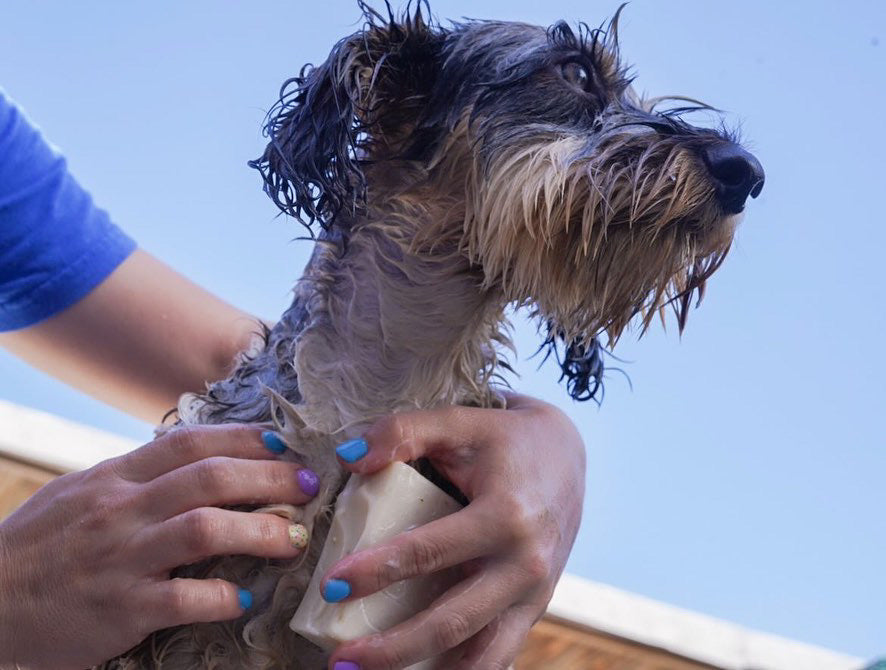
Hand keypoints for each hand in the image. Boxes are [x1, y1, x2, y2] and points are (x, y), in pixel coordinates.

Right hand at [0, 424, 319, 669]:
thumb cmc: (42, 545)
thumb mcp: (84, 493)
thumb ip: (140, 476)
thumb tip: (204, 459)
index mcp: (117, 477)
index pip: (192, 442)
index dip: (247, 439)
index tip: (287, 445)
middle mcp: (121, 509)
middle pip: (210, 478)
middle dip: (271, 478)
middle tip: (309, 487)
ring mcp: (120, 558)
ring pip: (204, 529)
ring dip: (260, 531)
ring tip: (293, 539)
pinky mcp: (118, 609)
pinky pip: (182, 597)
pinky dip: (221, 596)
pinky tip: (244, 598)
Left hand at [323, 394, 585, 669]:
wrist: (568, 454)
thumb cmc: (506, 439)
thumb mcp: (460, 422)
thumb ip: (404, 431)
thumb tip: (349, 457)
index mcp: (505, 516)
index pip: (429, 553)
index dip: (376, 572)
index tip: (332, 585)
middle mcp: (524, 564)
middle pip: (452, 623)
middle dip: (392, 648)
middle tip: (340, 658)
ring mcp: (534, 594)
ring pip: (481, 657)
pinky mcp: (534, 607)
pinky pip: (498, 654)